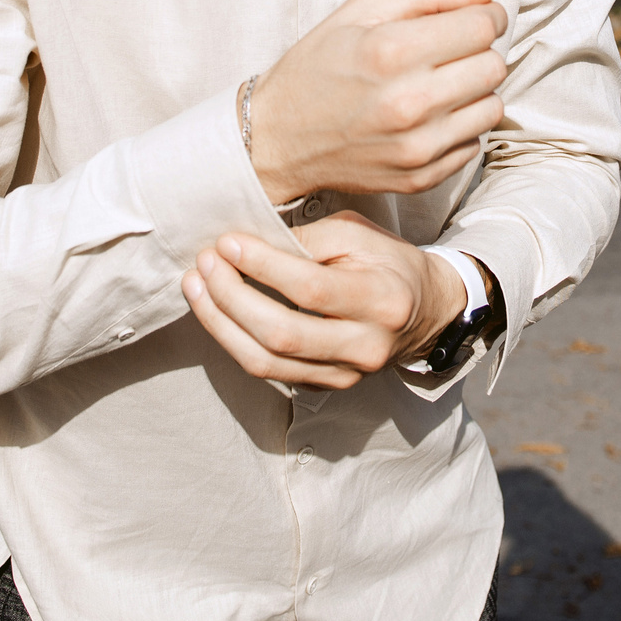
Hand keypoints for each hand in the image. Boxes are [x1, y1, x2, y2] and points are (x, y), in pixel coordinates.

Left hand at [181, 212, 471, 388]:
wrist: (425, 311)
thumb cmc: (388, 263)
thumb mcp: (359, 234)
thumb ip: (309, 239)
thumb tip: (250, 243)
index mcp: (381, 300)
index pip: (311, 289)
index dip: (262, 266)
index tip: (227, 242)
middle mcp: (365, 346)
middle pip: (282, 334)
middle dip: (231, 297)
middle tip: (204, 262)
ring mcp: (345, 374)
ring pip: (266, 361)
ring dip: (221, 323)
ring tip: (195, 286)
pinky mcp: (326, 385)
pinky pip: (268, 370)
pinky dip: (234, 340)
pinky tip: (215, 310)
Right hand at [245, 0, 507, 204]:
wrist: (278, 138)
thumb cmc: (319, 64)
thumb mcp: (361, 10)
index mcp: (391, 51)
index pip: (482, 27)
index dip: (485, 14)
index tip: (473, 15)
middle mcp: (408, 103)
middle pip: (493, 66)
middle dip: (480, 50)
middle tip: (450, 49)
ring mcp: (416, 147)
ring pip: (492, 107)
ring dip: (474, 90)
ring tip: (437, 83)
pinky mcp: (420, 177)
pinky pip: (474, 143)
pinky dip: (459, 126)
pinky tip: (427, 116)